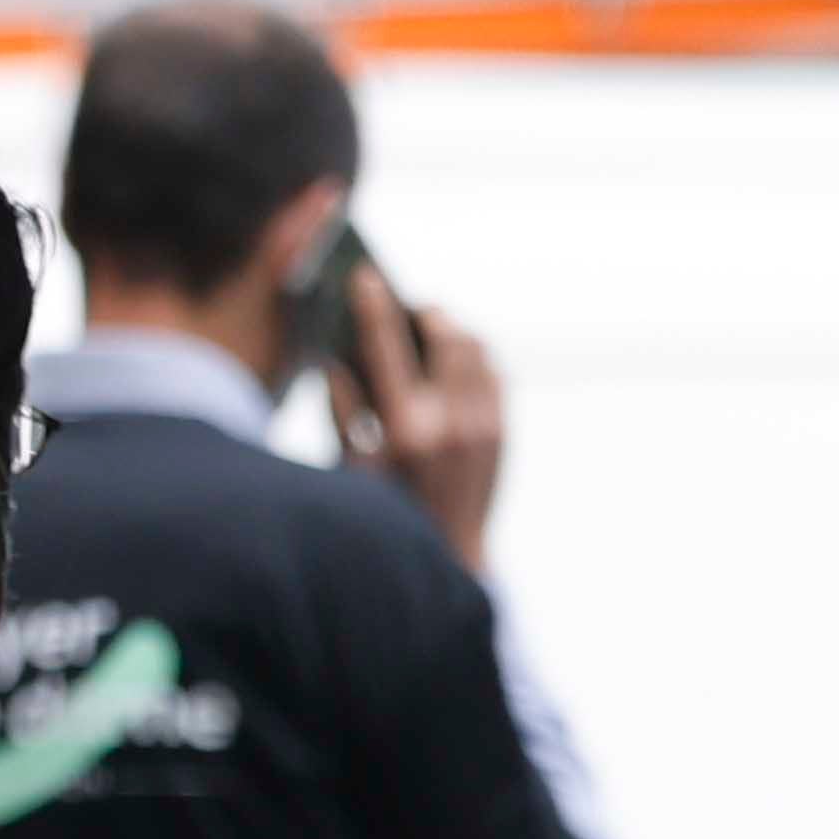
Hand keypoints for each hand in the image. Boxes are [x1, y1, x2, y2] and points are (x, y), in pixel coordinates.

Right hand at [326, 264, 509, 564]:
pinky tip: (451, 361)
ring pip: (475, 348)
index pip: (387, 342)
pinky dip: (473, 358)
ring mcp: (483, 428)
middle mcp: (451, 422)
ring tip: (427, 331)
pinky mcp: (501, 435)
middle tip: (403, 307)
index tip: (366, 276)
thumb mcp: (350, 467)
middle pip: (444, 333)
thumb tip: (337, 355)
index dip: (374, 302)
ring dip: (451, 332)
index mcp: (405, 429)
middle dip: (422, 312)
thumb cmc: (384, 517)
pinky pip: (493, 374)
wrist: (444, 562)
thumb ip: (343, 407)